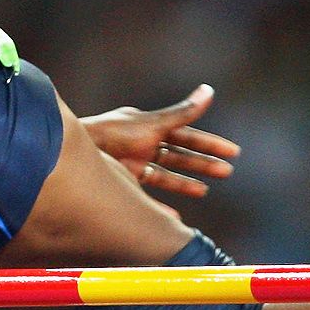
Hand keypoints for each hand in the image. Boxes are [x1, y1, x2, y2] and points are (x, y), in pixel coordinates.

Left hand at [81, 85, 238, 197]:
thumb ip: (182, 113)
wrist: (76, 155)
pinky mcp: (122, 181)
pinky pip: (146, 196)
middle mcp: (143, 144)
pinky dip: (160, 207)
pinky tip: (172, 217)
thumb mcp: (152, 124)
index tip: (233, 153)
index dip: (210, 144)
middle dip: (203, 164)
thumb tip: (209, 91)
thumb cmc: (112, 134)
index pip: (188, 135)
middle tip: (227, 172)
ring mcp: (133, 164)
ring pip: (165, 175)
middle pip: (180, 156)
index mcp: (151, 127)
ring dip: (185, 184)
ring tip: (204, 192)